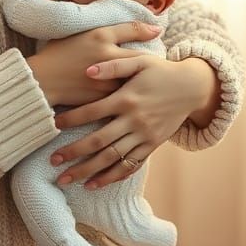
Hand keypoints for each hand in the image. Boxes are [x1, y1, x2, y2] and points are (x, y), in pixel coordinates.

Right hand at [26, 21, 161, 106]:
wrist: (41, 81)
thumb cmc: (55, 55)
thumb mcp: (76, 34)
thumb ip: (99, 31)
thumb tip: (116, 27)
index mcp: (100, 36)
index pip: (132, 29)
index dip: (146, 29)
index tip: (157, 30)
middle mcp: (108, 55)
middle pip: (141, 57)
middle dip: (152, 60)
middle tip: (160, 60)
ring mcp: (108, 78)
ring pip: (135, 77)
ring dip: (144, 78)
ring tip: (152, 79)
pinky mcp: (105, 97)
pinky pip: (123, 93)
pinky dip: (131, 92)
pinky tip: (135, 93)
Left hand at [50, 55, 218, 187]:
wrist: (192, 87)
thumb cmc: (161, 70)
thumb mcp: (140, 60)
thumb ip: (113, 65)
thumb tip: (87, 70)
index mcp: (127, 98)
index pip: (93, 111)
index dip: (72, 118)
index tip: (53, 125)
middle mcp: (134, 120)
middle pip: (100, 141)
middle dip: (74, 153)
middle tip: (53, 161)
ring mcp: (144, 135)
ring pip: (113, 158)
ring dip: (88, 171)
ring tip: (66, 180)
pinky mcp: (152, 145)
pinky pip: (131, 165)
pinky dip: (112, 177)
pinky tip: (94, 184)